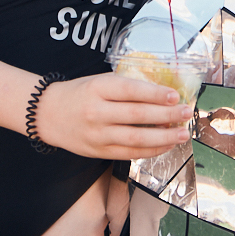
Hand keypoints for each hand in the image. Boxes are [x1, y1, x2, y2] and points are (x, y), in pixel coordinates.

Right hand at [35, 74, 192, 159]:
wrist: (47, 114)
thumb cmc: (79, 94)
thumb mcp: (99, 81)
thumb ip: (126, 87)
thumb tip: (162, 93)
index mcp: (98, 89)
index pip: (131, 90)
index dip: (155, 94)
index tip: (175, 95)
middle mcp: (97, 112)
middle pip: (138, 116)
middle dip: (166, 115)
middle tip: (186, 112)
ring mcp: (98, 135)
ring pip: (136, 139)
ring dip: (163, 137)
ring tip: (182, 133)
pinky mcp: (99, 152)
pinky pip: (130, 154)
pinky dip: (150, 150)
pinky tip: (165, 144)